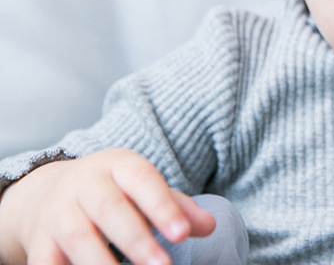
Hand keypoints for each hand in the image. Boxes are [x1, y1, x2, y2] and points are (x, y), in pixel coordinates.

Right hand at [0, 149, 214, 264]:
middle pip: (110, 208)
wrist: (48, 192)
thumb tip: (209, 226)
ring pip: (79, 238)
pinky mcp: (38, 242)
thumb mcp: (143, 189)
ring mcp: (58, 213)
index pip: (142, 179)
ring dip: (102, 263)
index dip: (162, 206)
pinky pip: (45, 263)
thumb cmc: (113, 193)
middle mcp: (84, 184)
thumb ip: (176, 206)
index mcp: (117, 165)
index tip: (183, 233)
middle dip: (137, 239)